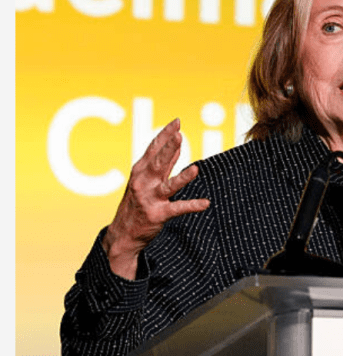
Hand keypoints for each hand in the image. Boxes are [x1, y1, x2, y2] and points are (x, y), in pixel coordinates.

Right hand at [102, 118, 210, 279]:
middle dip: (169, 149)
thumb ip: (163, 163)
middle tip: (179, 136)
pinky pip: (177, 209)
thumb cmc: (137, 202)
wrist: (123, 234)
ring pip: (168, 186)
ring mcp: (150, 199)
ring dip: (182, 178)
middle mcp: (143, 183)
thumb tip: (177, 143)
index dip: (165, 135)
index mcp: (140, 171)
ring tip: (195, 169)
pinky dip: (192, 205)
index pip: (153, 149)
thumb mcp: (146, 179)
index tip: (177, 122)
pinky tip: (205, 203)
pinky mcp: (158, 215)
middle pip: (158, 163)